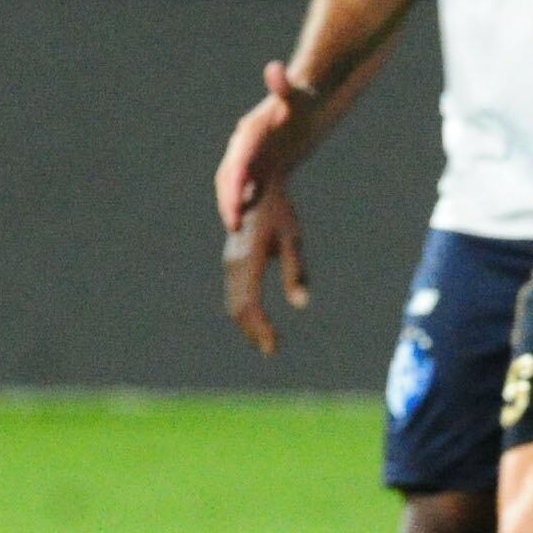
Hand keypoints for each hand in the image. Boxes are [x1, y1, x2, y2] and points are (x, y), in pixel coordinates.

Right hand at [212, 59, 302, 236]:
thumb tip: (274, 69)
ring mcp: (253, 154)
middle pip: (230, 175)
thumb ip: (284, 85)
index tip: (235, 208)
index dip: (233, 186)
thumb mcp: (298, 94)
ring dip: (234, 203)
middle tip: (233, 226)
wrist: (308, 95)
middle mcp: (246, 144)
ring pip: (236, 183)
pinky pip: (252, 185)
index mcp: (251, 132)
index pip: (237, 163)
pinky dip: (250, 201)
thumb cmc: (305, 96)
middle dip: (229, 200)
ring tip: (237, 229)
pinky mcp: (264, 162)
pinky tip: (255, 221)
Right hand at [223, 178, 307, 354]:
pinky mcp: (233, 259)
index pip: (250, 303)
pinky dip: (245, 309)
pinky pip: (235, 290)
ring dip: (247, 322)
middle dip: (253, 330)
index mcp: (248, 258)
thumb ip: (295, 271)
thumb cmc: (278, 210)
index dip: (260, 328)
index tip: (273, 347)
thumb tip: (301, 304)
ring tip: (265, 339)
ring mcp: (231, 260)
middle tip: (270, 349)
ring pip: (234, 299)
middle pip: (237, 306)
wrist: (255, 182)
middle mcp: (234, 262)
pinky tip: (257, 318)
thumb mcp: (292, 239)